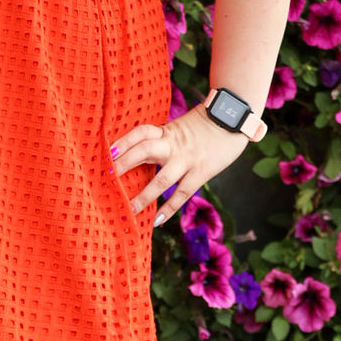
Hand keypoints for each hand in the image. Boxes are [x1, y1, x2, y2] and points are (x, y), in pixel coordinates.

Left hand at [109, 102, 250, 229]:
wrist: (233, 119)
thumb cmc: (203, 125)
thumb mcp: (178, 128)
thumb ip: (160, 140)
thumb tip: (136, 155)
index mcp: (166, 131)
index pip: (140, 133)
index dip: (123, 142)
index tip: (106, 154)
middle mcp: (173, 144)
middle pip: (144, 151)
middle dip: (124, 165)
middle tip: (106, 180)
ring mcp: (187, 159)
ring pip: (162, 179)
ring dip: (144, 196)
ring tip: (130, 210)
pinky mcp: (201, 172)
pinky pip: (183, 193)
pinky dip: (170, 208)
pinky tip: (158, 220)